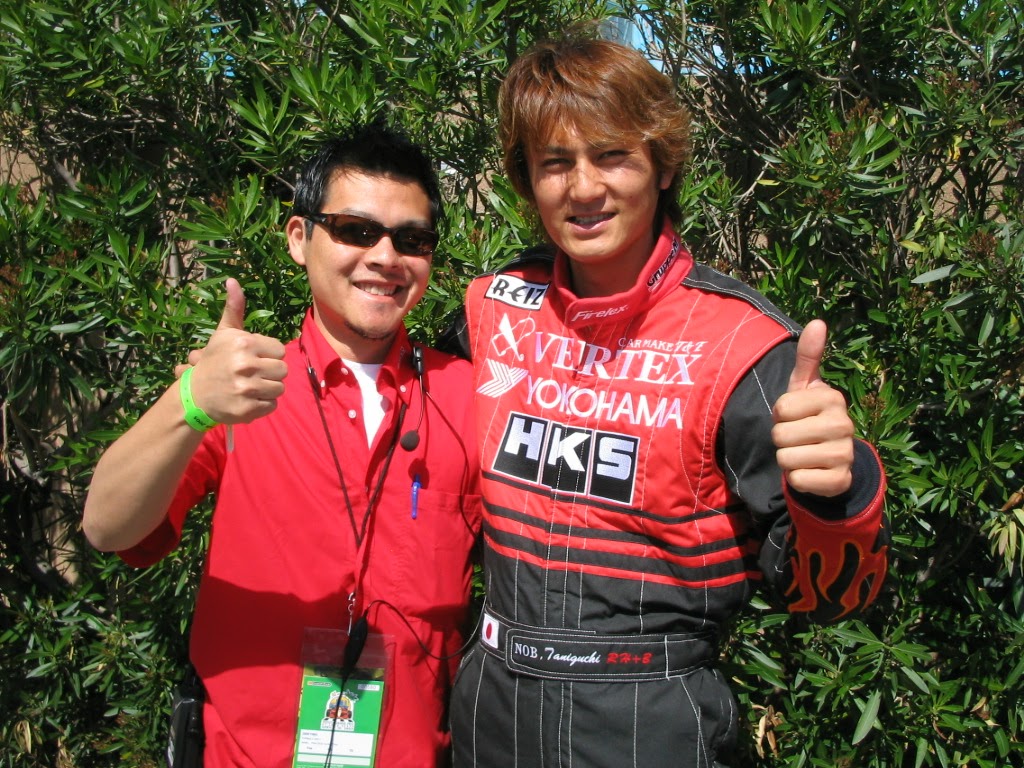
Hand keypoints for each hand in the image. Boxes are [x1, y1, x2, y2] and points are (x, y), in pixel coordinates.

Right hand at [182, 278, 287, 423]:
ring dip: (268, 389)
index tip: (253, 358)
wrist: (194, 396)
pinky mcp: (247, 409)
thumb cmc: (214, 361)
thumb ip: (234, 309)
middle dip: (270, 372)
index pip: (280, 350)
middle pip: (283, 370)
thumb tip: (233, 280)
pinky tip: (247, 399)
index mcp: (244, 344)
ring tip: (250, 386)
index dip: (269, 355)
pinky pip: (272, 406)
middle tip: (252, 374)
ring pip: (279, 389)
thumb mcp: (224, 334)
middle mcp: (246, 366)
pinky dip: (262, 405)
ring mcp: (246, 389)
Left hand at [771, 320, 854, 496]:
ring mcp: (844, 454)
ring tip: (803, 454)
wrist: (830, 461)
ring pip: (786, 459)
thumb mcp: (805, 388)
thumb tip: (818, 321)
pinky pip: (797, 480)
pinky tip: (810, 472)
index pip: (780, 409)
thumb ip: (808, 357)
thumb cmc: (809, 417)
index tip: (794, 416)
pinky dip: (796, 480)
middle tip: (798, 438)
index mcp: (832, 398)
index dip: (779, 415)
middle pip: (780, 435)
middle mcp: (843, 424)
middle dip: (781, 440)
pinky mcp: (840, 481)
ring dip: (787, 460)